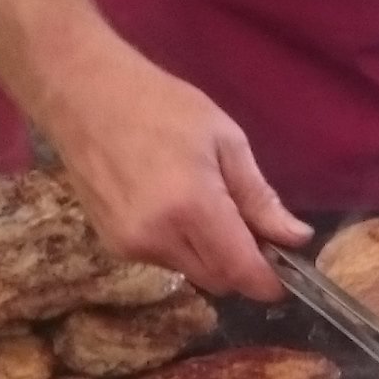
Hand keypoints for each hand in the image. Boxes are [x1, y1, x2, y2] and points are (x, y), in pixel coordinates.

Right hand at [40, 46, 308, 302]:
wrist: (83, 95)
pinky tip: (171, 206)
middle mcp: (158, 237)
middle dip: (241, 265)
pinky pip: (163, 261)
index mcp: (192, 207)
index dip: (268, 283)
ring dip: (209, 255)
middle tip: (249, 226)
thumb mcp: (225, 140)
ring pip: (192, 272)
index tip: (287, 276)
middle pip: (218, 280)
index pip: (241, 271)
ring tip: (204, 205)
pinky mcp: (112, 245)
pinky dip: (179, 246)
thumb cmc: (160, 105)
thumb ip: (259, 197)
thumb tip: (296, 238)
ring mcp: (130, 245)